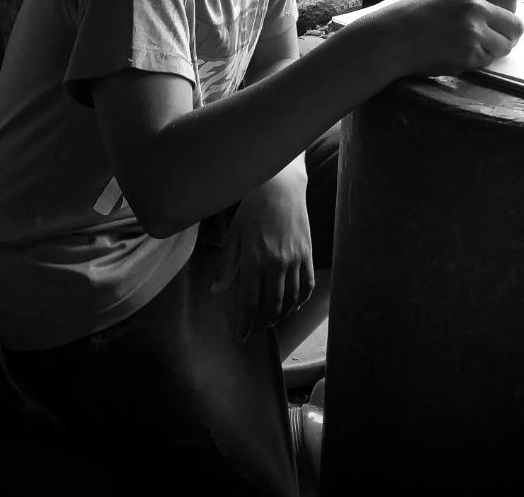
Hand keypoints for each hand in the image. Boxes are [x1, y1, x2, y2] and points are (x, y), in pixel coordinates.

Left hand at [210, 163, 312, 340]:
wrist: (280, 187)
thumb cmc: (252, 210)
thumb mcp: (233, 235)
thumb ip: (226, 266)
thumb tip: (216, 291)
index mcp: (254, 259)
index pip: (250, 302)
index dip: (245, 323)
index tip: (241, 336)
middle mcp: (276, 263)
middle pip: (271, 306)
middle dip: (262, 323)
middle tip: (254, 330)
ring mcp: (295, 260)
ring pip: (290, 300)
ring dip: (280, 316)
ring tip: (270, 321)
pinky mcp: (308, 255)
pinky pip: (306, 285)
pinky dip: (300, 301)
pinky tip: (292, 306)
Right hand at [368, 0, 522, 77]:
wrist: (390, 38)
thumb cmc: (411, 17)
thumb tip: (496, 10)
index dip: (509, 7)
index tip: (501, 16)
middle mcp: (476, 7)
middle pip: (516, 25)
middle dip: (507, 35)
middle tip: (491, 39)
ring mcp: (473, 32)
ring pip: (506, 46)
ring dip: (494, 50)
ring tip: (472, 48)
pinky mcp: (469, 54)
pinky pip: (488, 61)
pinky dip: (477, 61)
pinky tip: (458, 55)